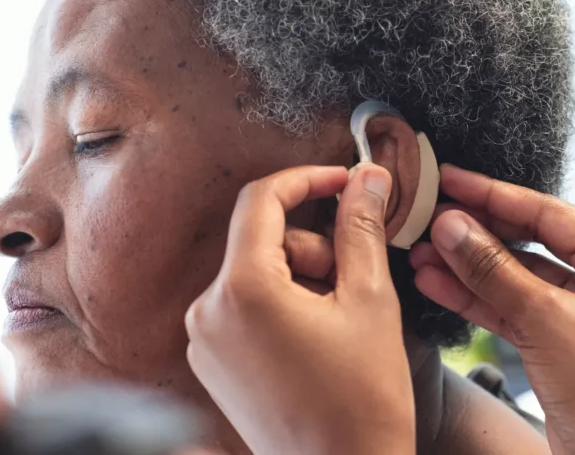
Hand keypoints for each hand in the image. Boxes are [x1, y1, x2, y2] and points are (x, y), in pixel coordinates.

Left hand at [185, 164, 414, 454]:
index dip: (308, 179)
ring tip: (340, 319)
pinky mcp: (212, 364)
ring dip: (301, 276)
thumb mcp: (369, 299)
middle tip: (355, 276)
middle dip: (314, 244)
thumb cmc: (362, 399)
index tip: (345, 181)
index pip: (262, 199)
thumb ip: (361, 226)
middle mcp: (208, 311)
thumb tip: (367, 175)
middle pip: (261, 239)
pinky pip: (244, 307)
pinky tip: (318, 338)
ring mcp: (204, 341)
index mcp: (242, 289)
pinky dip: (282, 304)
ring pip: (255, 273)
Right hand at [410, 165, 574, 454]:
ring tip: (420, 253)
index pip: (546, 211)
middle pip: (528, 240)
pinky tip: (437, 283)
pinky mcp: (559, 340)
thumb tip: (451, 224)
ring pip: (514, 275)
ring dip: (467, 267)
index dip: (492, 195)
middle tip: (427, 217)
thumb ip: (493, 269)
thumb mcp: (546, 320)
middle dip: (474, 233)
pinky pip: (512, 306)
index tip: (449, 179)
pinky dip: (476, 297)